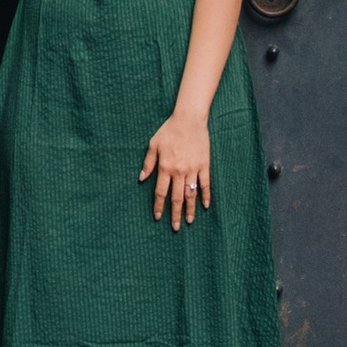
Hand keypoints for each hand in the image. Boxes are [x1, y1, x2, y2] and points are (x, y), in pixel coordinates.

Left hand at [139, 107, 210, 229]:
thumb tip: (141, 179)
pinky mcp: (204, 165)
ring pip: (191, 194)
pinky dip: (206, 196)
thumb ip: (148, 163)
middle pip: (176, 198)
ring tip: (189, 221)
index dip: (159, 206)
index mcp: (165, 167)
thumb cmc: (169, 130)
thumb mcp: (153, 144)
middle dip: (175, 214)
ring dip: (190, 209)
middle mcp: (179, 171)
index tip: (158, 217)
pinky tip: (205, 206)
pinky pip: (205, 184)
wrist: (189, 119)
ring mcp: (192, 169)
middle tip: (175, 227)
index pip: (161, 192)